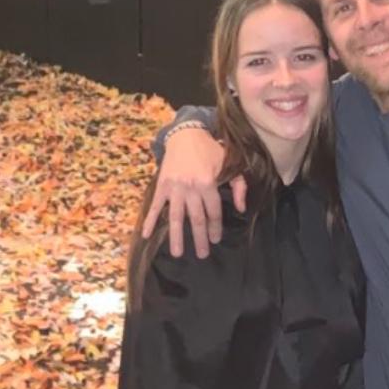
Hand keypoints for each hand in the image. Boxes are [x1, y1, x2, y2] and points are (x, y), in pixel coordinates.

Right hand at [141, 128, 246, 257]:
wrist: (186, 135)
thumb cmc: (211, 150)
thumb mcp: (230, 163)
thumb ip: (238, 186)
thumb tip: (241, 208)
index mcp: (208, 183)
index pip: (213, 211)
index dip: (215, 227)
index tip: (215, 240)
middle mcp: (190, 187)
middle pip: (197, 218)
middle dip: (199, 238)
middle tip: (201, 254)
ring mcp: (174, 187)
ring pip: (176, 217)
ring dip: (177, 236)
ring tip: (177, 253)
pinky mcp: (162, 185)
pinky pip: (156, 206)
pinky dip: (150, 220)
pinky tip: (147, 234)